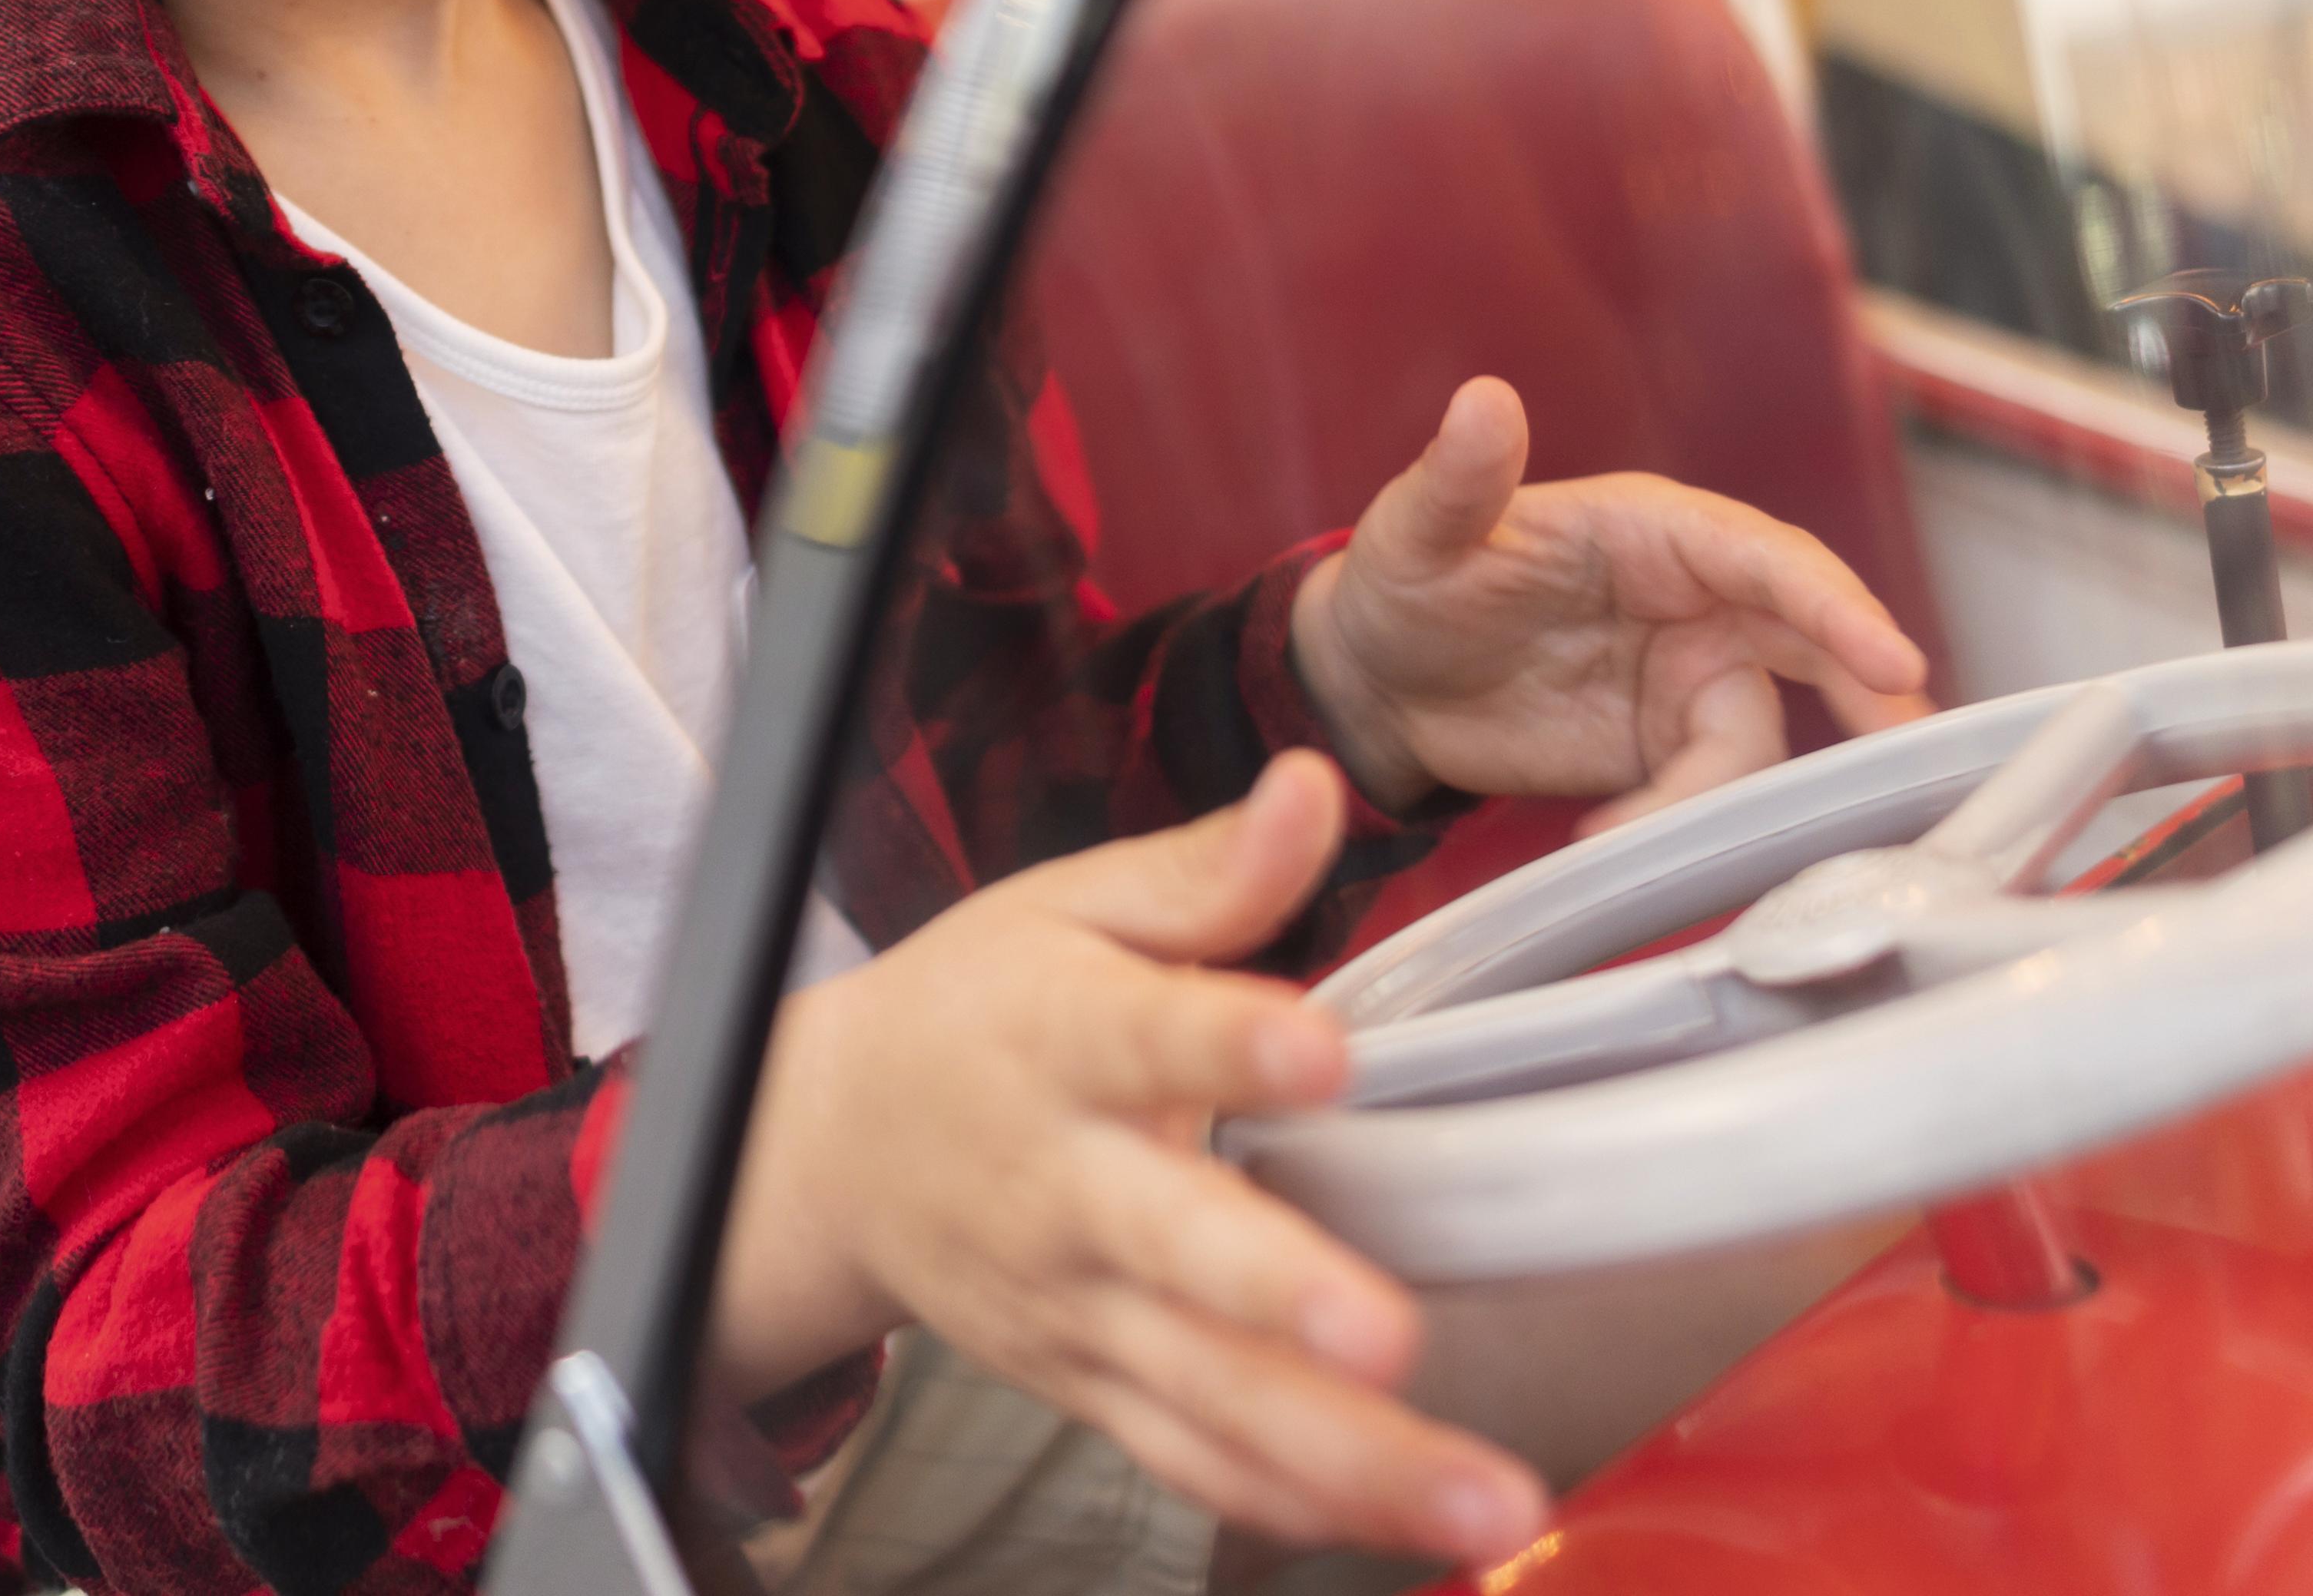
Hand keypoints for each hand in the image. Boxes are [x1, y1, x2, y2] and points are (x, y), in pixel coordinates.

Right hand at [706, 756, 1551, 1568]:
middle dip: (1280, 1297)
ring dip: (1347, 1456)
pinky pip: (1192, 1463)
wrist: (830, 1152)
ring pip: (1207, 1396)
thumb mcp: (1066, 908)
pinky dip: (1293, 1506)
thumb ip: (1205, 872)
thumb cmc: (973, 1015)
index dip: (1230, 1043)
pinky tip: (1405, 1529)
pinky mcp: (1086, 1387)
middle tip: (1384, 1336)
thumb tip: (1313, 790)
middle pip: (1173, 1251)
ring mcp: (1074, 1308)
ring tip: (1482, 1494)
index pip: (1145, 1036)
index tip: (1323, 1048)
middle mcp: (1064, 1188)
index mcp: (1059, 1040)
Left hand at [1295, 376, 1930, 829]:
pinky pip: (1709, 795)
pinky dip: (1681, 826)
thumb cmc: (1410, 579)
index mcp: (1660, 530)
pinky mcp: (1668, 752)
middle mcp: (1698, 603)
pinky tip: (1607, 841)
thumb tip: (1484, 396)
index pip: (1771, 561)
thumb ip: (1461, 476)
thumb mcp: (1418, 528)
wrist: (1381, 684)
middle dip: (1868, 697)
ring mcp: (1690, 681)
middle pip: (1814, 645)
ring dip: (1715, 792)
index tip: (1891, 660)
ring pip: (1757, 739)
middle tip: (1903, 759)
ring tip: (1620, 823)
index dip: (1837, 608)